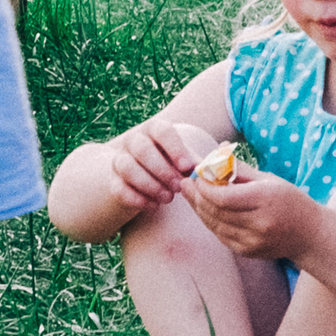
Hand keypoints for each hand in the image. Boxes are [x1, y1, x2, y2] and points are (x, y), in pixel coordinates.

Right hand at [97, 118, 214, 211]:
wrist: (144, 178)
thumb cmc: (173, 166)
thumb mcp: (186, 162)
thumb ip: (201, 162)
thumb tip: (223, 160)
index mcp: (154, 130)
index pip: (161, 130)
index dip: (175, 148)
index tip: (187, 168)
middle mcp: (134, 140)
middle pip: (140, 148)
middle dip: (161, 170)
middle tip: (177, 188)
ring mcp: (120, 159)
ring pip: (125, 166)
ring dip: (148, 184)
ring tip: (167, 198)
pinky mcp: (113, 180)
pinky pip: (118, 188)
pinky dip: (136, 199)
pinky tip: (154, 206)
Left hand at [183, 169, 322, 260]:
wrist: (309, 235)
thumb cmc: (290, 200)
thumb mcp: (268, 179)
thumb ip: (239, 169)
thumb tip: (213, 154)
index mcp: (265, 200)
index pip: (222, 197)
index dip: (203, 187)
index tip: (195, 176)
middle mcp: (259, 223)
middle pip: (215, 211)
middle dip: (196, 197)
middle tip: (185, 183)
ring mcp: (253, 241)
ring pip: (214, 225)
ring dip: (199, 209)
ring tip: (191, 195)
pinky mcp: (247, 252)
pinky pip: (221, 235)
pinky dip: (210, 222)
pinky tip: (206, 210)